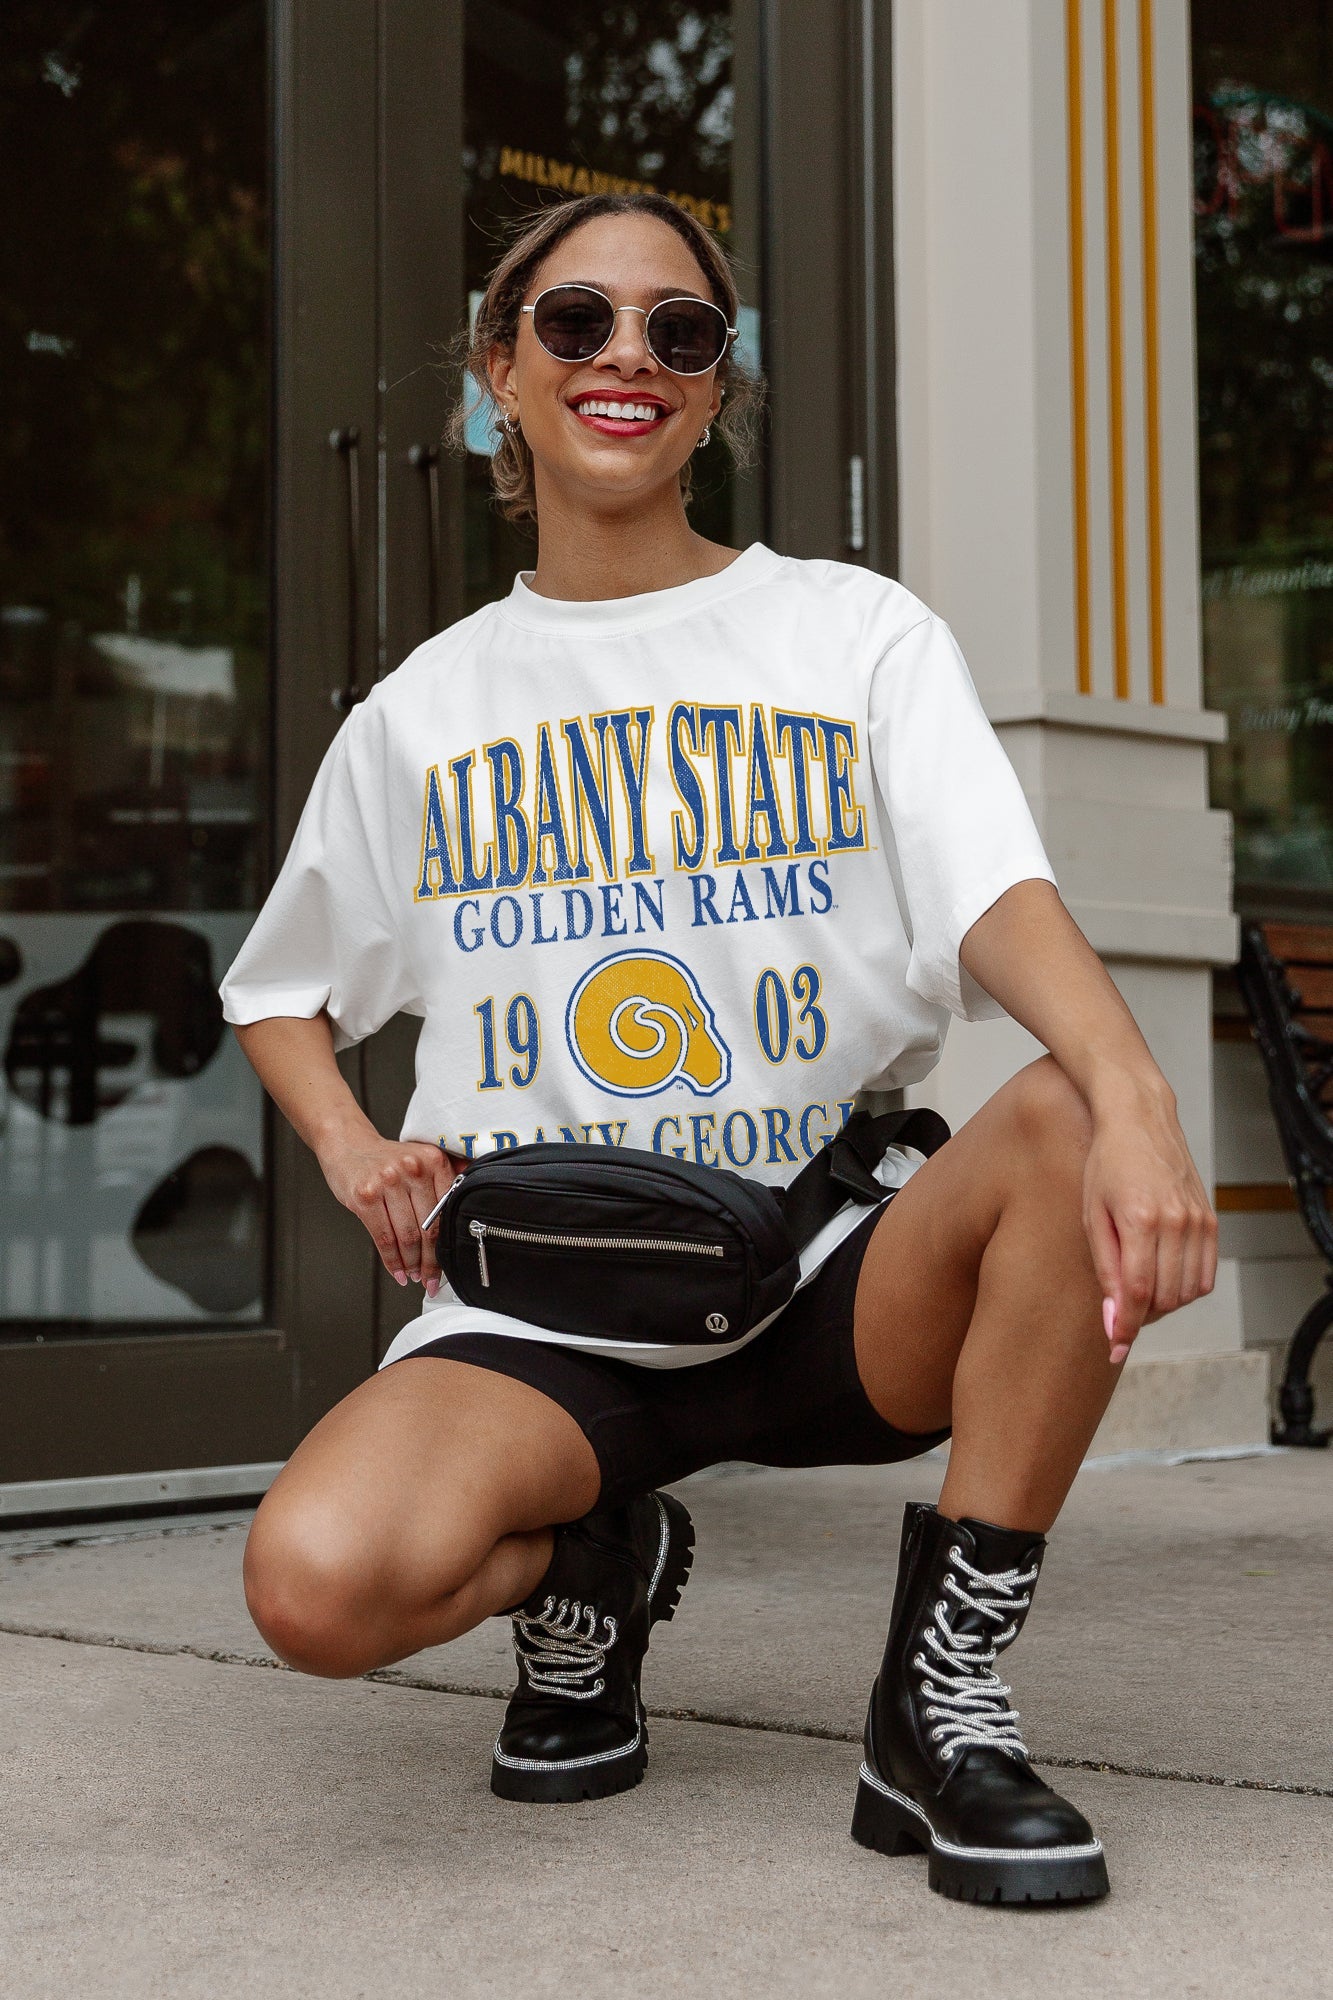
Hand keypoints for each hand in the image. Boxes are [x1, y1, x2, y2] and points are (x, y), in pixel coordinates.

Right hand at [317, 1130, 463, 1294]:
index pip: (447, 1212)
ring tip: (414, 1275)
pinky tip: (397, 1271)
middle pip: (428, 1228)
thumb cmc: (387, 1159)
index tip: (449, 1264)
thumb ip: (447, 1177)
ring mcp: (387, 1181)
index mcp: (433, 1160)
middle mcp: (413, 1168)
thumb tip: (474, 1206)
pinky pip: (383, 1237)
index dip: (448, 1245)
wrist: (349, 1145)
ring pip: (406, 1236)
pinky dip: (391, 1261)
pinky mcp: (365, 1195)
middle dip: (430, 1261)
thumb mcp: (423, 1159)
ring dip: (411, 1264)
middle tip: (430, 1278)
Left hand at [1081, 1080, 1217, 1360]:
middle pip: (1166, 1297)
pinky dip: (1185, 1288)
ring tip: (1138, 1290)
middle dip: (1141, 1316)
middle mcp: (1175, 1221)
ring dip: (1163, 1304)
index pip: (1139, 1292)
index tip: (1114, 1348)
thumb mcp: (1091, 1215)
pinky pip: (1204, 1275)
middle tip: (1120, 1311)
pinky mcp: (1210, 1220)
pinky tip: (1162, 1277)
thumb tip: (1115, 1321)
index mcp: (1139, 1218)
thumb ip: (1105, 1270)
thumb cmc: (1105, 1164)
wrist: (1139, 1120)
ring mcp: (1197, 1220)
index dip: (1126, 1327)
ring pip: (1188, 1292)